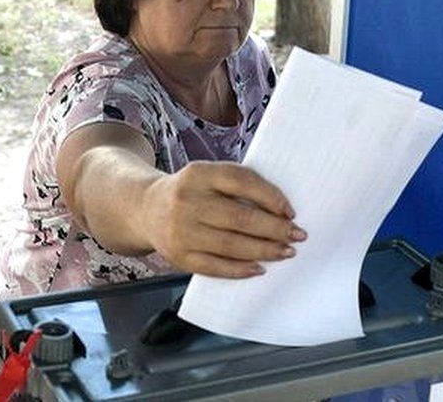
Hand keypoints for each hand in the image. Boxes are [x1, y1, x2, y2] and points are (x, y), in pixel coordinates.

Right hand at [140, 161, 305, 277]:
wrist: (145, 209)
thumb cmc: (191, 192)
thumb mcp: (208, 176)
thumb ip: (238, 185)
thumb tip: (281, 210)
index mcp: (199, 173)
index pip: (241, 181)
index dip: (270, 196)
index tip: (291, 211)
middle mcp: (187, 200)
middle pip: (240, 217)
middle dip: (274, 229)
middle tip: (297, 235)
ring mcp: (181, 230)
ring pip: (231, 244)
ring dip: (264, 250)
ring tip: (286, 252)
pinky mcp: (179, 256)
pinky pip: (215, 266)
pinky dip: (240, 269)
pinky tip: (259, 268)